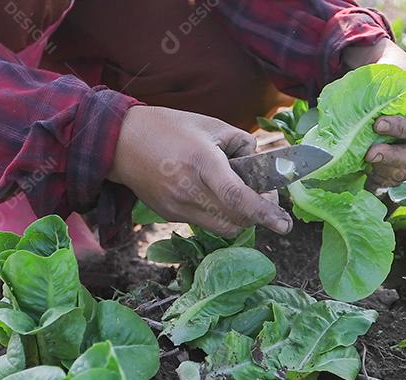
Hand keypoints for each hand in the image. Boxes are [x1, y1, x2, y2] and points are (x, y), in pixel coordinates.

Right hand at [108, 106, 292, 235]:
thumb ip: (242, 144)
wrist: (121, 142)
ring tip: (238, 194)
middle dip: (258, 213)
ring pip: (223, 228)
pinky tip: (210, 193)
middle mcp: (189, 190)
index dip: (265, 213)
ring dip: (239, 217)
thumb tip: (261, 167)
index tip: (284, 224)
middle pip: (237, 220)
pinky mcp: (169, 215)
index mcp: (202, 162)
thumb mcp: (211, 125)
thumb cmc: (169, 127)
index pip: (238, 198)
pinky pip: (205, 223)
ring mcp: (177, 207)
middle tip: (264, 195)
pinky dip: (218, 214)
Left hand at [343, 39, 405, 188]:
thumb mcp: (394, 71)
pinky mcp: (401, 162)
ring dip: (384, 171)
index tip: (378, 124)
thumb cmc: (392, 71)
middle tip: (369, 154)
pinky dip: (379, 180)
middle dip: (392, 157)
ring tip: (365, 164)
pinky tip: (365, 178)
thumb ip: (388, 87)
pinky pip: (393, 178)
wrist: (384, 80)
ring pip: (405, 170)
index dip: (403, 129)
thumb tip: (367, 106)